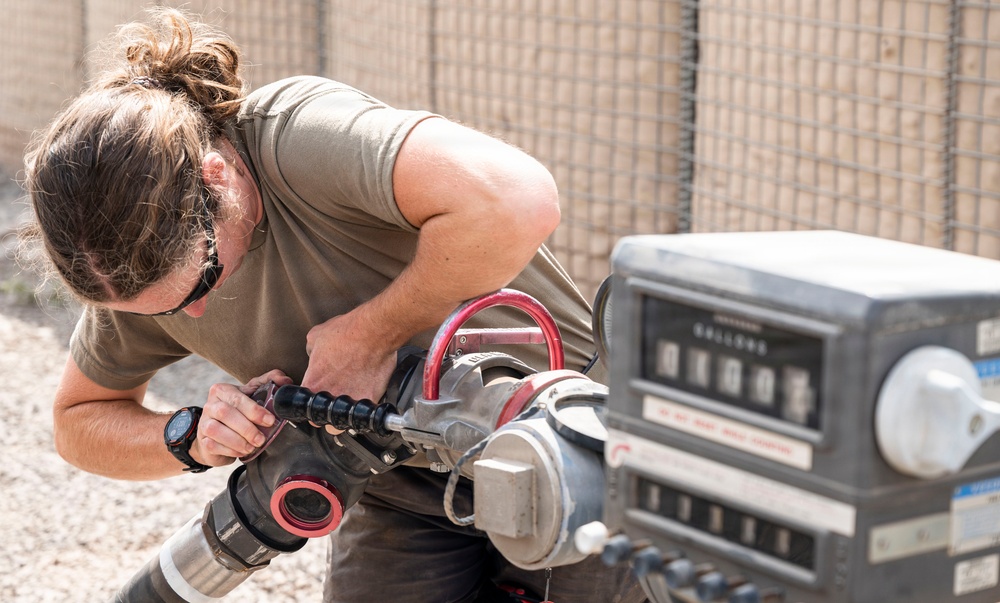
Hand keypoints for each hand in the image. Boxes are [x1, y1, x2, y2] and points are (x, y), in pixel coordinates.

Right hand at [192, 369, 293, 465]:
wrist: (219, 431)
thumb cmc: (238, 411)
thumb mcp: (252, 394)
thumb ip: (269, 383)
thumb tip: (285, 381)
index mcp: (222, 390)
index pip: (237, 398)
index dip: (254, 410)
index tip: (270, 420)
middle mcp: (210, 405)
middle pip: (225, 413)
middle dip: (246, 428)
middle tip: (261, 438)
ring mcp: (204, 423)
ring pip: (216, 430)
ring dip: (237, 441)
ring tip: (252, 446)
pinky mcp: (203, 440)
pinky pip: (213, 445)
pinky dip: (230, 450)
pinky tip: (241, 452)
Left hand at [302, 310, 399, 433]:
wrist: (373, 331)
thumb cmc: (347, 332)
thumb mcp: (316, 336)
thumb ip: (311, 351)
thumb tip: (313, 354)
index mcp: (313, 384)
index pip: (303, 406)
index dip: (310, 404)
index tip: (316, 399)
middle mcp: (330, 396)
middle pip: (321, 421)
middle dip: (325, 415)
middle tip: (333, 402)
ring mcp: (350, 401)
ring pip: (343, 424)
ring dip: (344, 418)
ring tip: (349, 406)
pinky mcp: (369, 400)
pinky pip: (365, 413)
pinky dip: (367, 408)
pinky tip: (367, 398)